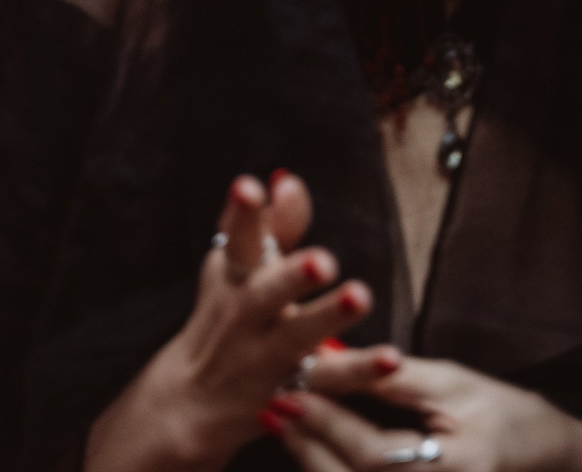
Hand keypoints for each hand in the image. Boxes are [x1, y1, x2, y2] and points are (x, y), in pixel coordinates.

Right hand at [84, 173, 373, 471]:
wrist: (191, 401)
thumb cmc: (226, 316)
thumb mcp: (239, 268)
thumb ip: (272, 224)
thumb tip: (289, 179)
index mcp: (231, 275)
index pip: (235, 238)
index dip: (241, 212)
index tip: (248, 186)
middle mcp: (242, 313)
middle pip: (264, 292)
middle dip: (290, 275)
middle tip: (321, 260)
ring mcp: (264, 354)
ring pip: (295, 337)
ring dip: (326, 318)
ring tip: (359, 296)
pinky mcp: (289, 391)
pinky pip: (327, 380)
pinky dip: (360, 372)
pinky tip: (390, 356)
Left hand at [264, 348, 581, 471]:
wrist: (542, 455)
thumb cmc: (499, 411)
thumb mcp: (451, 383)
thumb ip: (391, 376)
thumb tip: (331, 356)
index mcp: (455, 466)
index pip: (374, 453)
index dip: (327, 422)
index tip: (289, 389)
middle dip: (306, 444)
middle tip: (270, 407)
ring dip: (310, 460)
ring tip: (277, 423)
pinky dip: (330, 471)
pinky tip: (306, 447)